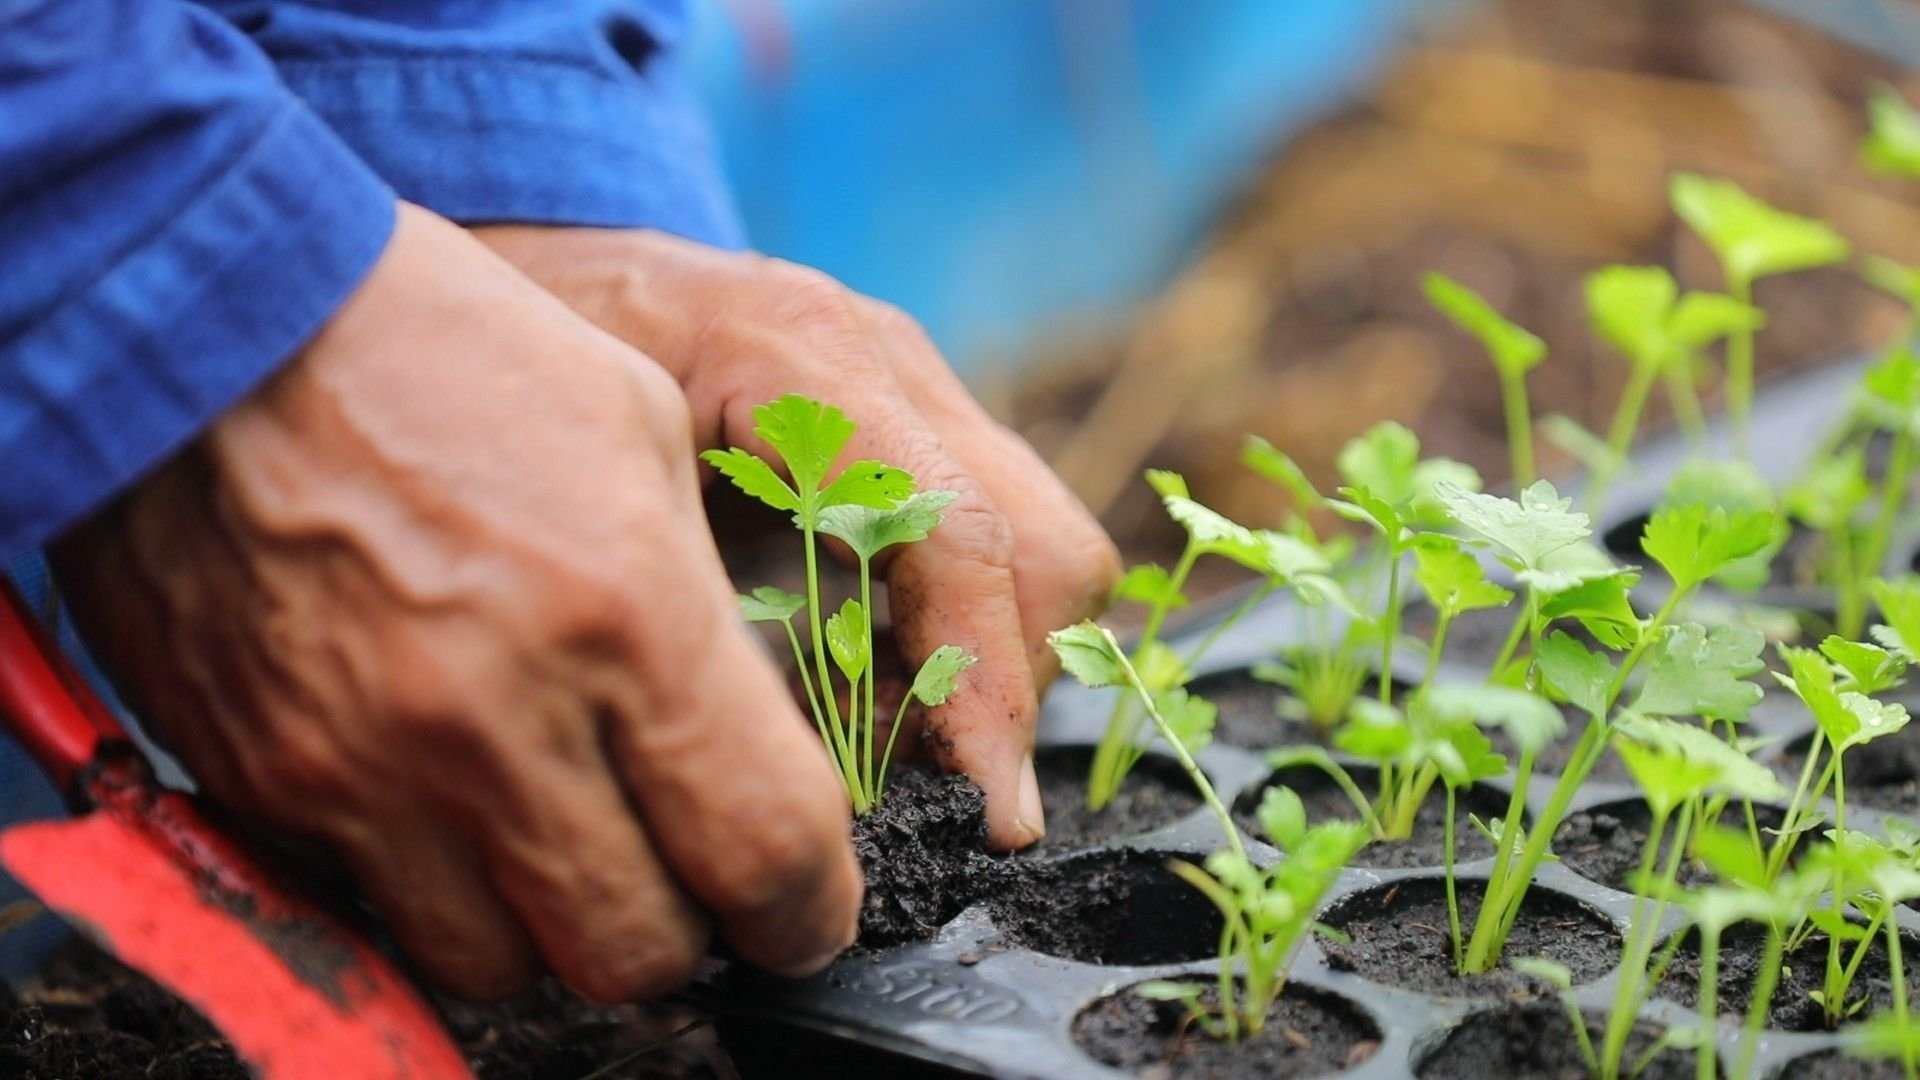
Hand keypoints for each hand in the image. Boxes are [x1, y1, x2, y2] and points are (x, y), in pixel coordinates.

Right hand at [50, 205, 860, 1000]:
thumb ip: (708, 610)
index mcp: (626, 613)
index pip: (763, 850)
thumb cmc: (453, 352)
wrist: (217, 323)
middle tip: (688, 873)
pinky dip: (440, 895)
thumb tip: (752, 744)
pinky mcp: (268, 782)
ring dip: (556, 927)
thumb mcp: (639, 434)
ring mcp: (368, 766)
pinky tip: (457, 814)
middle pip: (637, 953)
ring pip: (505, 968)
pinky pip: (380, 915)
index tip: (806, 905)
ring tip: (565, 843)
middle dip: (688, 926)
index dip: (808, 906)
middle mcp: (499, 715)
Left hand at [472, 227, 1122, 849]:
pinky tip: (862, 674)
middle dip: (1001, 688)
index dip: (985, 686)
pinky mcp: (917, 426)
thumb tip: (769, 778)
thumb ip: (687, 606)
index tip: (990, 814)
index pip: (959, 533)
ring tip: (865, 724)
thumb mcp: (583, 489)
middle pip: (1045, 550)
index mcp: (803, 359)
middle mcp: (888, 363)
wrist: (534, 273)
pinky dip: (955, 636)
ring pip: (1044, 556)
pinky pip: (994, 550)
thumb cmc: (520, 376)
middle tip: (902, 771)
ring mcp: (915, 388)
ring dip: (983, 668)